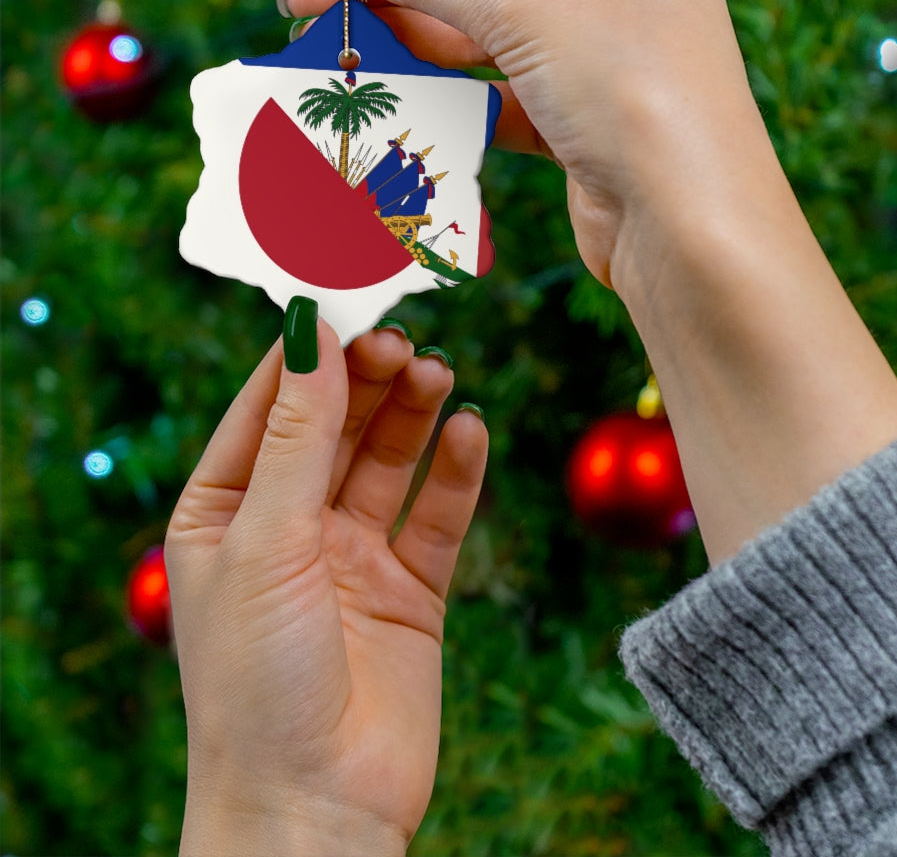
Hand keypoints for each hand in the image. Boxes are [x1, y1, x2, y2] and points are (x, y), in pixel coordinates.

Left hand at [165, 318, 486, 854]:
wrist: (316, 810)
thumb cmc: (257, 682)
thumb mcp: (267, 541)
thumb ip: (298, 435)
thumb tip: (311, 330)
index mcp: (226, 511)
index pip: (269, 405)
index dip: (307, 349)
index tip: (346, 292)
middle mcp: (290, 526)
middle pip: (336, 424)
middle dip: (368, 377)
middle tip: (403, 336)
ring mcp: (353, 556)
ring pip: (389, 459)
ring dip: (413, 413)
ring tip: (438, 373)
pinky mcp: (411, 588)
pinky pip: (437, 514)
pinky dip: (456, 472)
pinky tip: (470, 431)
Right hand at [285, 0, 768, 289]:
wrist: (689, 229)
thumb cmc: (634, 93)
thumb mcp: (526, 10)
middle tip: (304, 0)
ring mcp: (599, 51)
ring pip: (484, 32)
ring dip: (410, 40)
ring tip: (334, 46)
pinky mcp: (580, 117)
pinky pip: (498, 91)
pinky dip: (448, 94)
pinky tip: (394, 95)